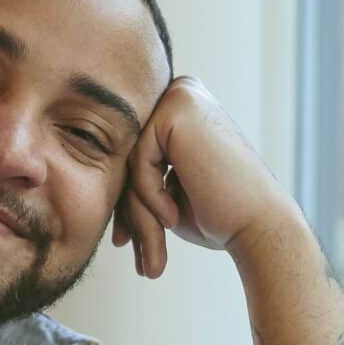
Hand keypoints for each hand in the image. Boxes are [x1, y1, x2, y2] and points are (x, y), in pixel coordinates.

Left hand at [113, 76, 297, 277]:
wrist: (258, 228)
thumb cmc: (216, 215)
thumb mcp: (164, 192)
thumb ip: (135, 174)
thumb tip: (85, 172)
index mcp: (178, 108)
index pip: (130, 155)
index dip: (126, 200)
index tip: (125, 241)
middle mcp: (180, 91)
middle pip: (126, 156)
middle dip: (129, 210)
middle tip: (137, 253)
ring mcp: (180, 95)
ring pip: (129, 161)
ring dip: (138, 212)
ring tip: (153, 251)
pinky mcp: (177, 109)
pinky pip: (137, 162)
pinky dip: (149, 196)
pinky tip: (173, 216)